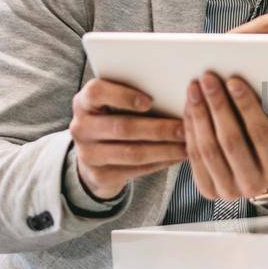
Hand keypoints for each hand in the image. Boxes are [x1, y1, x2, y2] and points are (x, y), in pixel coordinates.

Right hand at [69, 78, 186, 200]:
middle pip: (122, 127)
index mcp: (84, 102)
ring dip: (164, 149)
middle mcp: (81, 127)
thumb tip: (178, 92)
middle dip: (158, 128)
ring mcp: (87, 154)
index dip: (122, 96)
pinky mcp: (99, 175)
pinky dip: (160, 163)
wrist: (94, 155)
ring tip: (186, 144)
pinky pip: (135, 169)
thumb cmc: (113, 118)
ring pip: (132, 152)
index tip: (149, 101)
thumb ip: (133, 94)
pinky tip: (177, 157)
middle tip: (184, 128)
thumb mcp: (113, 104)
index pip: (96, 92)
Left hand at [184, 71, 267, 200]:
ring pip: (208, 148)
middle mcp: (254, 185)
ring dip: (199, 115)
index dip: (246, 107)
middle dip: (218, 106)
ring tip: (195, 87)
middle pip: (230, 141)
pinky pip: (194, 157)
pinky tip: (190, 106)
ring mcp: (228, 190)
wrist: (265, 177)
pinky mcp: (208, 190)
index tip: (235, 81)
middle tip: (209, 78)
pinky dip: (190, 129)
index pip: (261, 135)